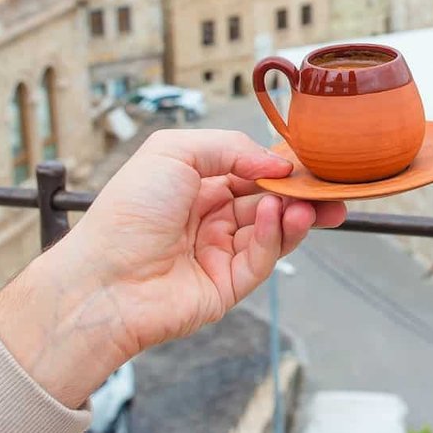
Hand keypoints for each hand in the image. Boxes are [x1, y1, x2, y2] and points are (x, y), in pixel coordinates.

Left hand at [0, 130, 345, 405]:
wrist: (103, 280)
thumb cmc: (125, 214)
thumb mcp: (172, 152)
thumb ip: (229, 147)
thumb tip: (275, 161)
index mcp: (196, 185)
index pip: (252, 170)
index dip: (281, 164)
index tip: (308, 158)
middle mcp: (210, 218)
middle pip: (271, 200)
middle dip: (302, 192)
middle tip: (329, 185)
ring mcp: (220, 253)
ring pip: (274, 229)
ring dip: (294, 212)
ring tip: (304, 201)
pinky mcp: (228, 286)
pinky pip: (263, 258)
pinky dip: (275, 234)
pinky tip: (276, 215)